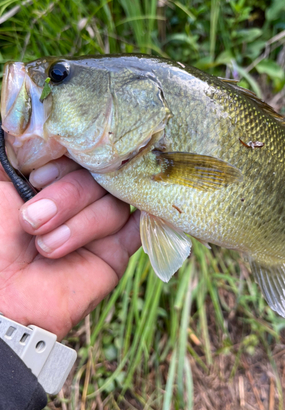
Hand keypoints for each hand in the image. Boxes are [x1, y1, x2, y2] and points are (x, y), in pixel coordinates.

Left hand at [0, 157, 140, 338]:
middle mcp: (78, 197)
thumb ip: (16, 148)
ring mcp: (99, 224)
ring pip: (114, 203)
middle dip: (67, 197)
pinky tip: (144, 210)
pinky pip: (141, 227)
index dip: (63, 165)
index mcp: (52, 177)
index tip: (34, 181)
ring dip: (79, 225)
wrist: (0, 300)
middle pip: (100, 175)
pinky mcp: (117, 251)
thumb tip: (29, 109)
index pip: (80, 152)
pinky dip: (145, 217)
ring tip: (47, 248)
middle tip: (33, 221)